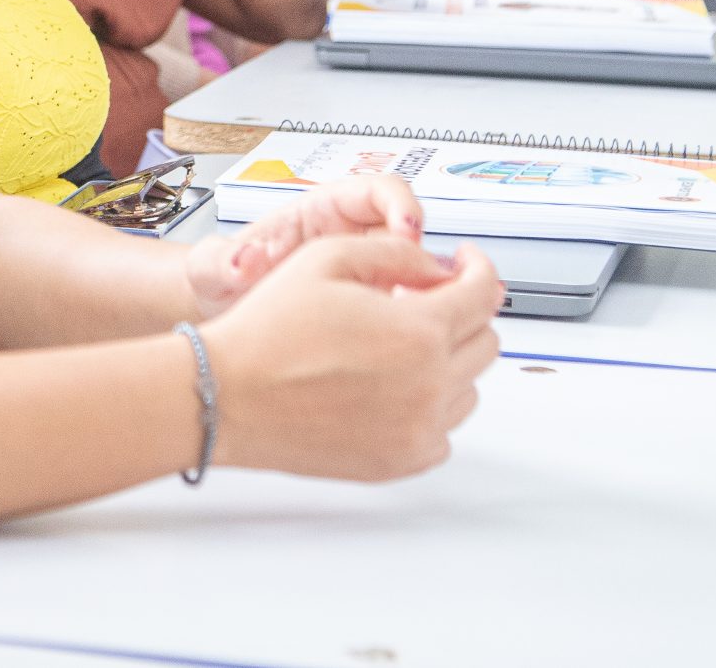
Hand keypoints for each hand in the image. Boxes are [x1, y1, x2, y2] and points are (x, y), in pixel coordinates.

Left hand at [183, 175, 423, 315]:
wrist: (221, 319)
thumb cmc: (222, 282)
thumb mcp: (213, 270)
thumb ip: (223, 261)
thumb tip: (243, 261)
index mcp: (321, 212)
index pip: (377, 190)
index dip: (400, 203)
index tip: (409, 228)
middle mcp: (351, 239)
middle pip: (409, 234)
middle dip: (424, 256)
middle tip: (422, 285)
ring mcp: (364, 275)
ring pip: (415, 275)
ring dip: (424, 293)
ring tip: (412, 318)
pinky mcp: (370, 309)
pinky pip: (405, 309)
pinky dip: (410, 322)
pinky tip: (399, 345)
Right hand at [198, 236, 502, 480]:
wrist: (228, 395)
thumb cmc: (267, 332)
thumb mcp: (328, 258)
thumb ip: (397, 252)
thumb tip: (438, 266)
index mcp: (419, 333)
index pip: (486, 295)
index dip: (478, 269)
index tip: (465, 265)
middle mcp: (429, 386)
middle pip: (487, 342)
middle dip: (465, 312)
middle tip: (427, 300)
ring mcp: (418, 430)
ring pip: (470, 388)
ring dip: (449, 359)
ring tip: (400, 345)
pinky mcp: (400, 461)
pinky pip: (444, 431)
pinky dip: (432, 406)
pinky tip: (394, 386)